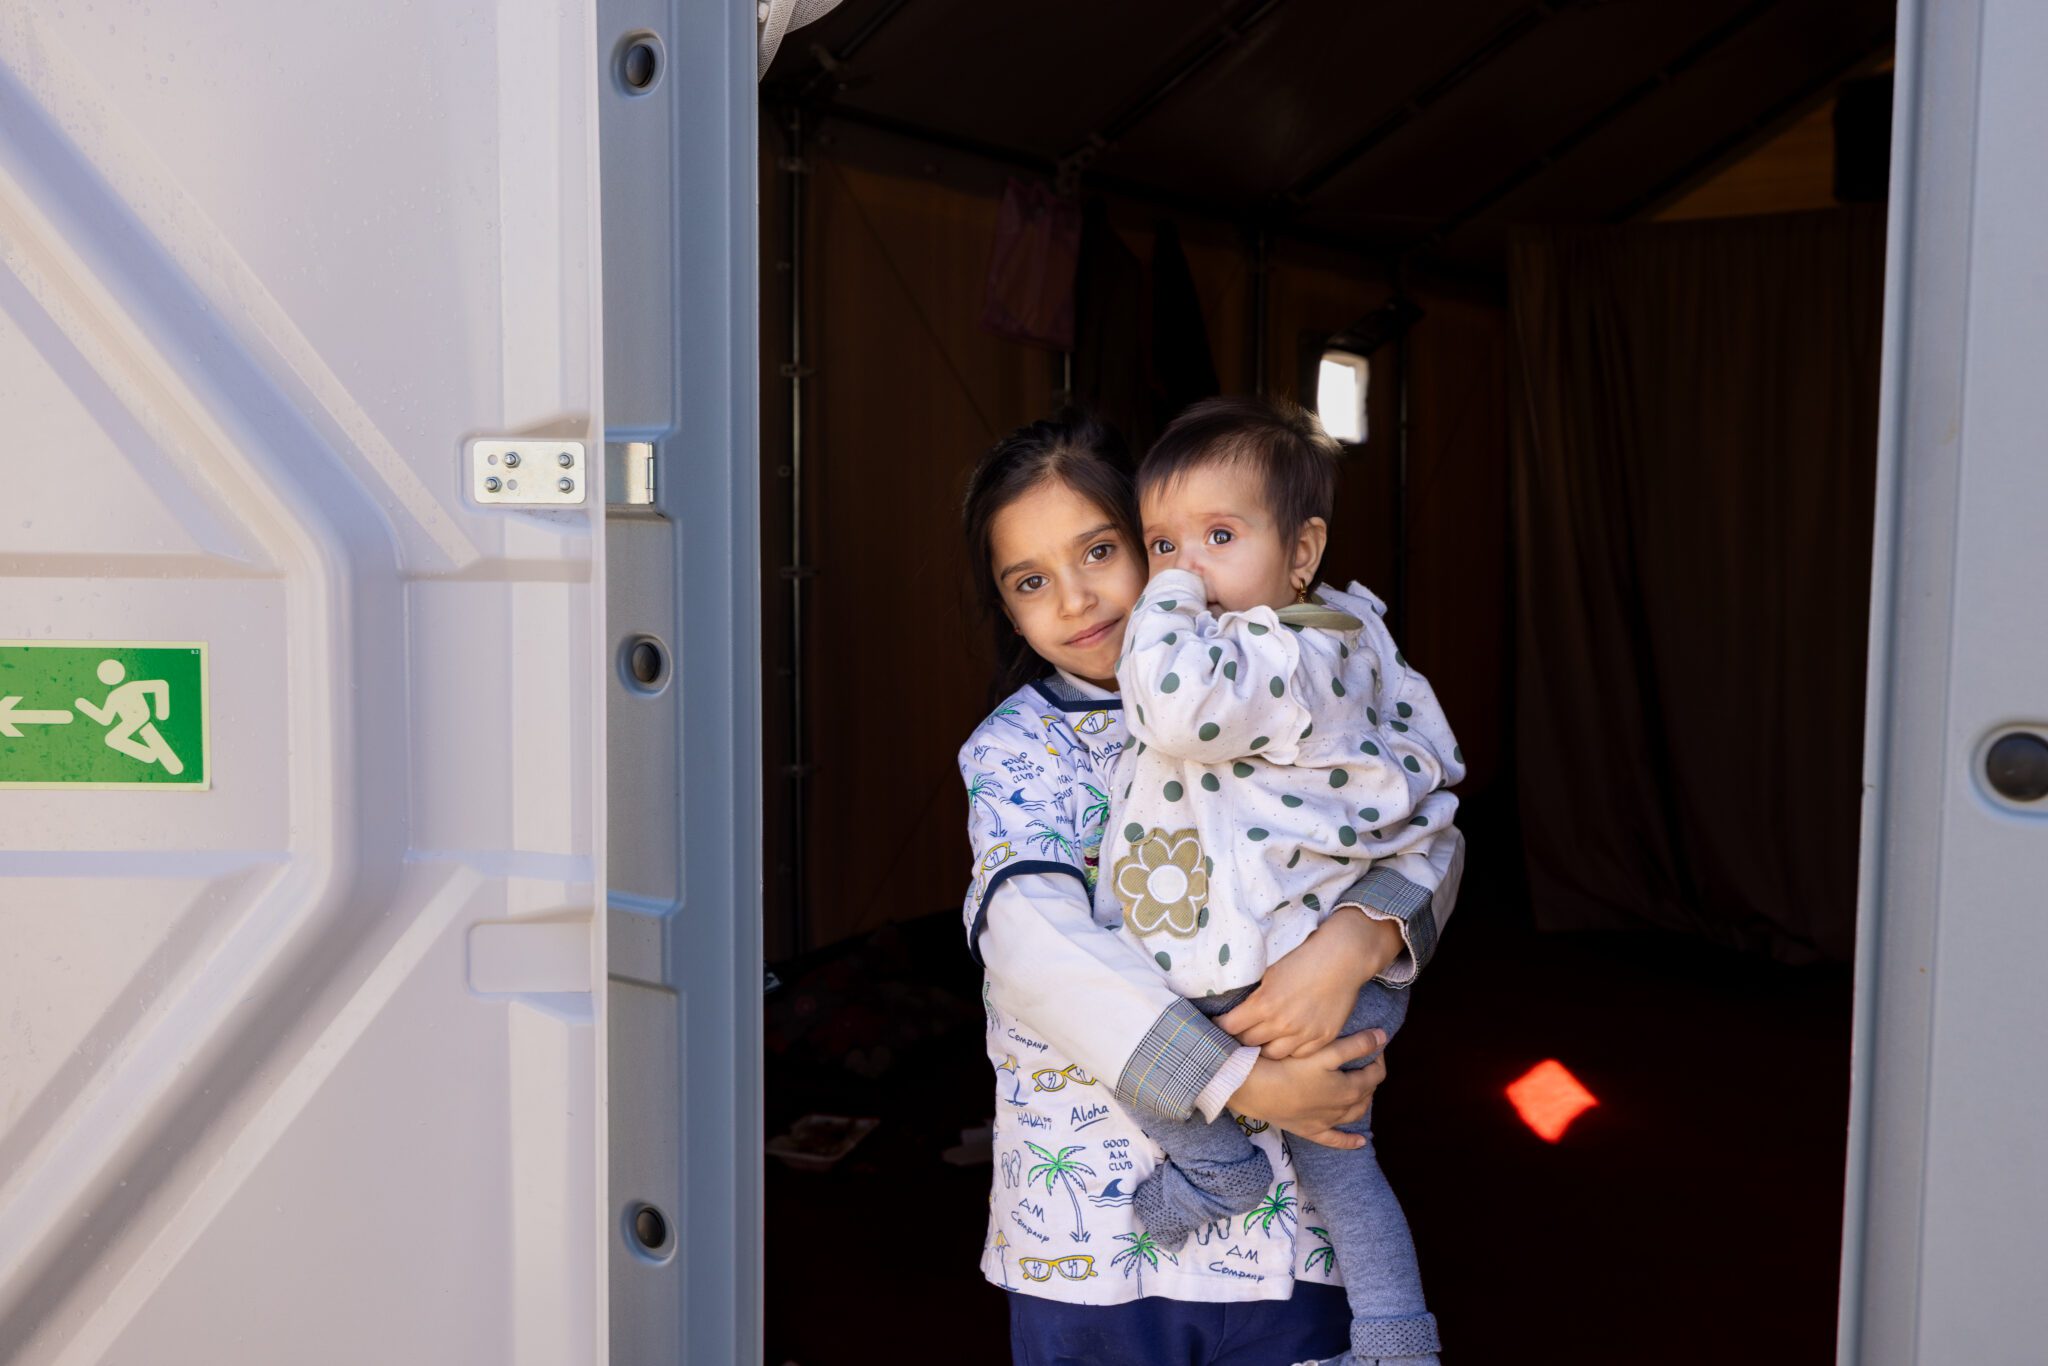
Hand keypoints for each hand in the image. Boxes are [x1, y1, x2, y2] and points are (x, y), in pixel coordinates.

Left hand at [1216, 908, 1402, 1058]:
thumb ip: (1256, 996)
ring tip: (1261, 1041)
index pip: (1230, 1027)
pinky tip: (1286, 1041)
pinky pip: (1298, 1055)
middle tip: (1237, 1034)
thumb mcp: (1271, 973)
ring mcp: (1303, 1034)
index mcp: (1264, 1004)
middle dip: (1239, 1038)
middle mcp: (1282, 1024)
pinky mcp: (1322, 1038)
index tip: (1217, 1025)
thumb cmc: (1304, 958)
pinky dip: (1289, 1050)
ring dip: (1263, 1048)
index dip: (1220, 1027)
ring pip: (1272, 1054)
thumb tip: (1239, 1011)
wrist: (1343, 958)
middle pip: (1249, 1043)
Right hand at [1229, 1029, 1387, 1149]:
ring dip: (1363, 1102)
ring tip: (1363, 1091)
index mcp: (1349, 1089)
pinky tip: (1360, 1142)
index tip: (1373, 1045)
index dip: (1377, 1058)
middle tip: (1365, 1061)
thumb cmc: (1290, 1067)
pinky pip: (1335, 1140)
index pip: (1375, 1074)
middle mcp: (1342, 1109)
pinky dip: (1349, 1141)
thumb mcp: (1325, 1052)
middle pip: (1366, 1094)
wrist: (1257, 1089)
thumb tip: (1383, 1037)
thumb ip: (1356, 1045)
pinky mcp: (1311, 1131)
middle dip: (1370, 1077)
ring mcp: (1327, 1122)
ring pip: (1354, 1114)